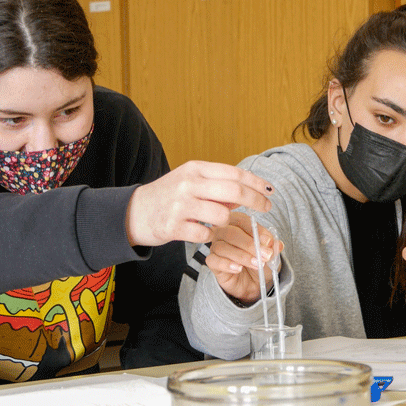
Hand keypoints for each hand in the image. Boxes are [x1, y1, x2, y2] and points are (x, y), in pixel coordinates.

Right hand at [126, 161, 273, 246]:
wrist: (134, 212)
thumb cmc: (168, 196)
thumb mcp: (190, 182)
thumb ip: (216, 185)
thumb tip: (246, 192)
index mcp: (195, 169)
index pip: (234, 173)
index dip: (256, 182)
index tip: (270, 191)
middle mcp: (188, 184)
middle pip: (234, 191)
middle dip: (256, 200)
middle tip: (267, 208)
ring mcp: (180, 205)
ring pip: (222, 215)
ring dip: (228, 222)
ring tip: (222, 223)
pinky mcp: (173, 226)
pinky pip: (205, 234)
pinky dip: (211, 236)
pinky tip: (206, 234)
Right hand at [203, 211, 283, 302]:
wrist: (253, 283)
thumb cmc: (258, 261)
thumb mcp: (270, 253)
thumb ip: (272, 246)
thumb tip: (275, 243)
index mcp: (237, 223)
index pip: (242, 220)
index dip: (256, 230)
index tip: (268, 241)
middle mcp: (223, 232)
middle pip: (231, 233)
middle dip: (250, 245)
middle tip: (266, 255)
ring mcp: (215, 246)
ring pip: (223, 247)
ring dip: (243, 256)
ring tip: (257, 264)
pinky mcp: (212, 262)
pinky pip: (214, 261)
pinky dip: (227, 264)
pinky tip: (239, 268)